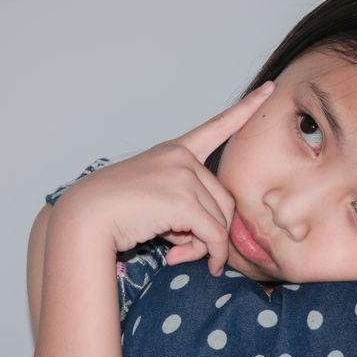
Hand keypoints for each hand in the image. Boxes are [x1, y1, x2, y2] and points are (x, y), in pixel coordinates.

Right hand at [51, 80, 275, 275]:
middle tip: (188, 250)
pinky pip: (215, 235)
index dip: (246, 108)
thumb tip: (210, 245)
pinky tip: (209, 268)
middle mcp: (182, 158)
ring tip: (179, 253)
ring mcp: (183, 175)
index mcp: (174, 151)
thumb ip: (185, 211)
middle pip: (225, 198)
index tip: (270, 89)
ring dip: (207, 246)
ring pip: (221, 219)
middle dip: (213, 230)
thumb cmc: (114, 213)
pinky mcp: (182, 200)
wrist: (86, 217)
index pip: (216, 127)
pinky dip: (215, 255)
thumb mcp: (154, 202)